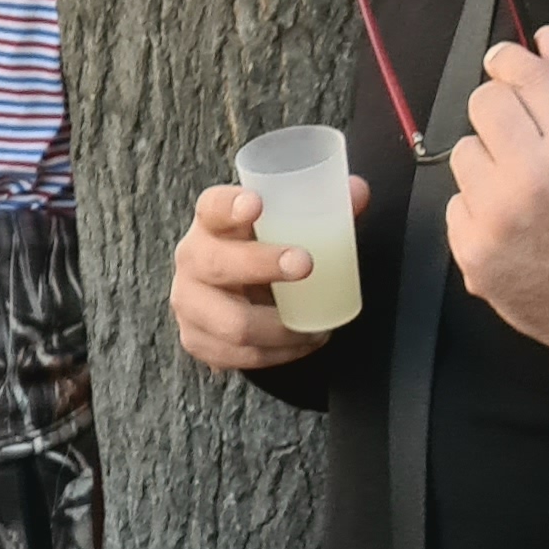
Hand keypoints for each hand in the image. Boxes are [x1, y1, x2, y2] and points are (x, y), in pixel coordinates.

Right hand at [168, 176, 358, 371]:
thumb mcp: (282, 227)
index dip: (230, 205)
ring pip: (232, 323)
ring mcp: (189, 303)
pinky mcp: (196, 340)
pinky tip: (300, 344)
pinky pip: (239, 356)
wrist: (222, 294)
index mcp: (212, 224)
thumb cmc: (257, 252)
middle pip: (217, 264)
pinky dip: (277, 355)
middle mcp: (192, 259)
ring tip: (315, 328)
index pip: (212, 207)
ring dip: (280, 328)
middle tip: (305, 264)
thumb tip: (359, 191)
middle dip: (262, 265)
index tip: (256, 204)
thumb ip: (322, 207)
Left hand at [444, 25, 548, 379]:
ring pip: (463, 151)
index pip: (522, 73)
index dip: (510, 61)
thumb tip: (545, 39)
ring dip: (489, 161)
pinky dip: (480, 207)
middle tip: (525, 135)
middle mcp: (534, 177)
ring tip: (525, 187)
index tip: (507, 65)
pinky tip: (515, 224)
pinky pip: (455, 202)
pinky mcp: (472, 253)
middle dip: (501, 110)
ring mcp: (497, 218)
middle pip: (483, 104)